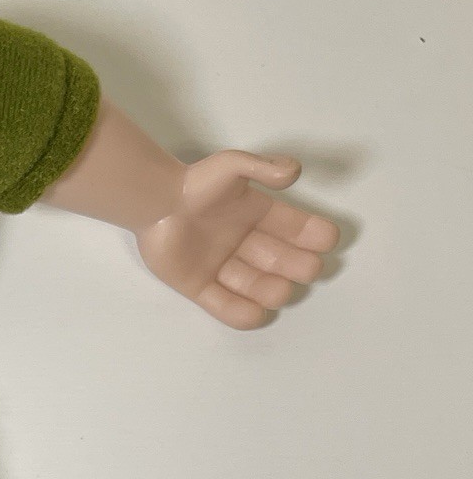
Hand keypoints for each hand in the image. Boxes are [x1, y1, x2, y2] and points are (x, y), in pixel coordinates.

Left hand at [136, 152, 339, 329]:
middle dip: (298, 267)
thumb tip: (294, 173)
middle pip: (281, 262)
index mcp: (258, 216)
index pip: (296, 229)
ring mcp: (221, 266)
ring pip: (255, 286)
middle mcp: (244, 243)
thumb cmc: (194, 183)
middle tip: (305, 268)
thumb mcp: (232, 165)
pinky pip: (222, 304)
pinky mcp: (197, 285)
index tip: (324, 242)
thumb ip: (264, 166)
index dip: (314, 236)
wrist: (153, 202)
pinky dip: (240, 313)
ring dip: (273, 291)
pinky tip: (258, 314)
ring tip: (279, 290)